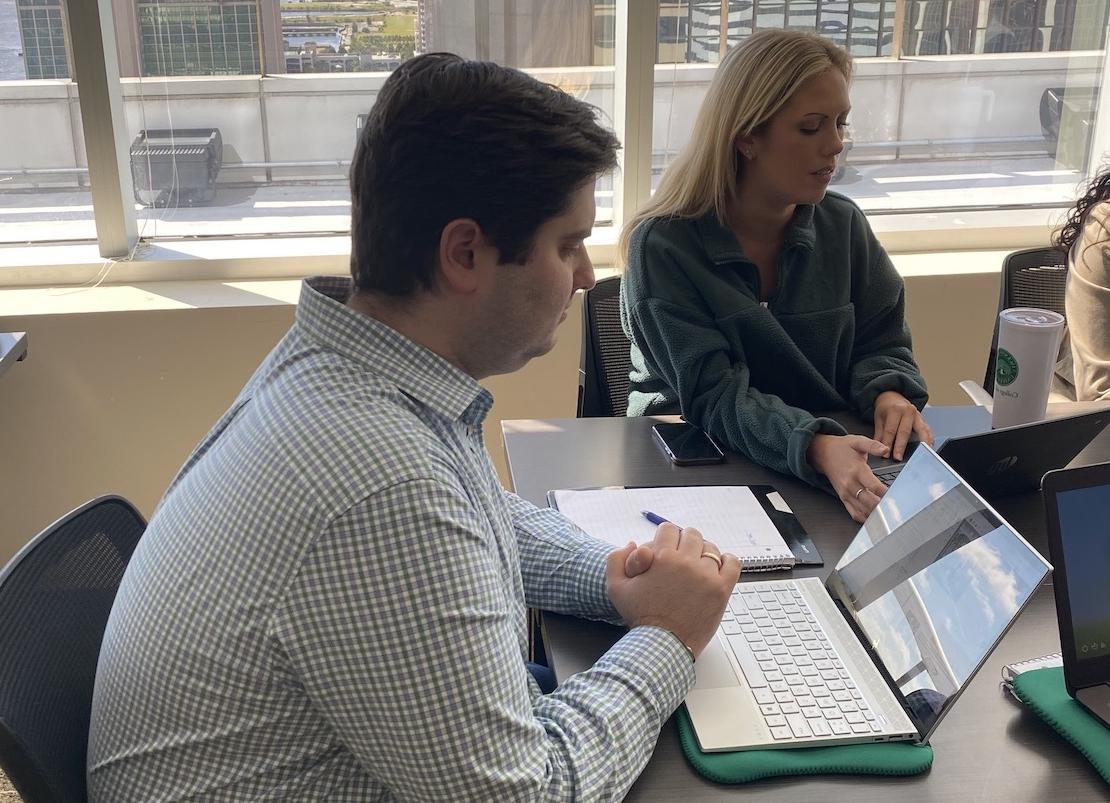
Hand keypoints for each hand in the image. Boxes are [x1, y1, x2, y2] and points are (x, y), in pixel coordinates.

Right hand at [607, 523, 740, 657]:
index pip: (668, 529)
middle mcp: (685, 563)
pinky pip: (732, 563)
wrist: (662, 644)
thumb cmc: (641, 617)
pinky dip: (727, 561)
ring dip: (703, 553)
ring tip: (696, 566)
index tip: (666, 549)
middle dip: (684, 543)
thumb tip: (632, 543)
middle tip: (681, 557)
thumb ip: (616, 559)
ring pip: (710, 548)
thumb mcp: (616, 588)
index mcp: (661, 557)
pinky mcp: (721, 589)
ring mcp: (706, 575)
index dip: (665, 538)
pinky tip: (717, 569)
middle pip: (691, 535)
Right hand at [808, 433, 889, 522]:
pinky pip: (854, 513)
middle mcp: (850, 484)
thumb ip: (872, 445)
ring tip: (888, 514)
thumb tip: (885, 449)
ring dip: (875, 514)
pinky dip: (864, 518)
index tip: (897, 496)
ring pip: (862, 510)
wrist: (822, 454)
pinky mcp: (843, 498)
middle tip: (896, 507)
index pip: (873, 486)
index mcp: (856, 470)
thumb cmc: (841, 448)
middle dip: (883, 506)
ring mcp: (846, 493)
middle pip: (869, 502)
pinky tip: (874, 517)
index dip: (886, 493)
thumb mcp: (857, 441)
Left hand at [873, 391, 933, 460]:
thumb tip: (879, 449)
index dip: (888, 443)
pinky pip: (928, 431)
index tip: (885, 453)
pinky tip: (928, 447)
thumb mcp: (879, 419)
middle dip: (901, 446)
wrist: (894, 397)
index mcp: (895, 409)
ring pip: (921, 431)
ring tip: (919, 454)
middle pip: (905, 431)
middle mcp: (908, 411)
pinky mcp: (924, 420)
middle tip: (898, 457)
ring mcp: (918, 415)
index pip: (891, 429)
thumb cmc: (886, 409)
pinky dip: (929, 440)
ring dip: (920, 444)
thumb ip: (879, 435)